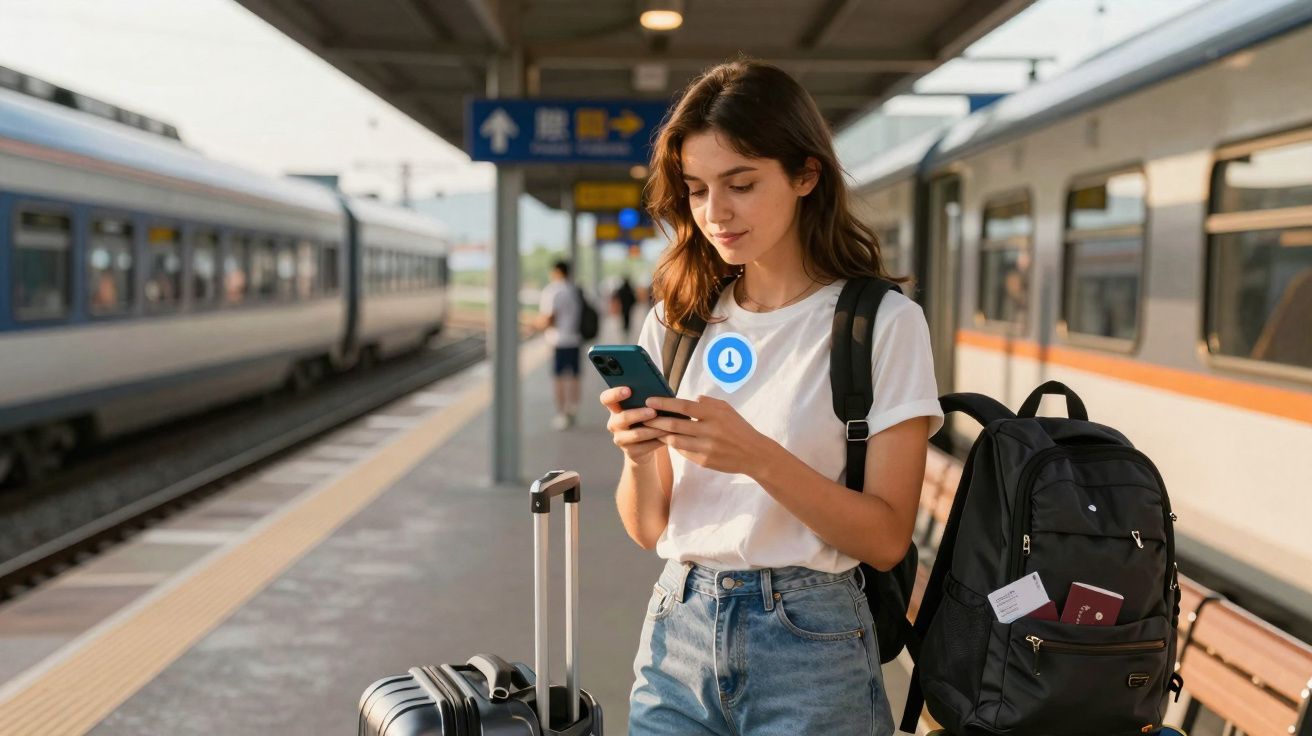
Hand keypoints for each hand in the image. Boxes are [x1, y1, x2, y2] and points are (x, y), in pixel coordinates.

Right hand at [600, 386, 667, 463]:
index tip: (628, 390)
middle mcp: (614, 423)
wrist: (646, 444)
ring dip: (652, 429)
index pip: (606, 398)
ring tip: (667, 426)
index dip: (615, 394)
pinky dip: (658, 440)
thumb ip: (647, 399)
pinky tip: (668, 436)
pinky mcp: (630, 451)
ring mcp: (620, 438)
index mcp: (615, 408)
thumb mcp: (644, 408)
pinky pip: (645, 446)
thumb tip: (661, 392)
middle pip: (623, 417)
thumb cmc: (647, 419)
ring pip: (636, 434)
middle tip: (653, 412)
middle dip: (639, 414)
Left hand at [643, 396, 770, 474]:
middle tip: (644, 416)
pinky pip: (683, 452)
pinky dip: (674, 445)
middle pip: (674, 424)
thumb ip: (708, 403)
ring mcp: (706, 447)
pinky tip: (668, 440)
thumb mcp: (726, 409)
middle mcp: (708, 430)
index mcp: (713, 414)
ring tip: (652, 429)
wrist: (753, 454)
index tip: (649, 401)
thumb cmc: (738, 428)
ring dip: (661, 434)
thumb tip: (692, 398)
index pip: (683, 406)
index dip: (664, 403)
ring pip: (675, 440)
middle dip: (656, 420)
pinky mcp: (704, 461)